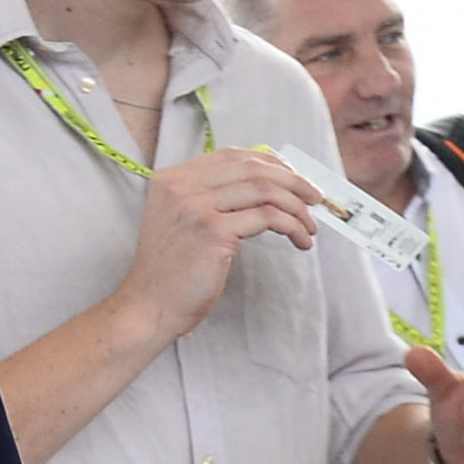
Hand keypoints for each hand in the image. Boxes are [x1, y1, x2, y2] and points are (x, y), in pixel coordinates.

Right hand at [112, 149, 319, 347]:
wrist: (148, 307)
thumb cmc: (171, 272)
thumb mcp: (182, 222)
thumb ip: (210, 199)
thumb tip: (265, 185)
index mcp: (172, 179)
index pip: (232, 156)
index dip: (270, 163)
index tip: (294, 179)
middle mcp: (181, 186)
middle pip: (252, 168)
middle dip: (293, 181)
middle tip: (315, 198)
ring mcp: (195, 207)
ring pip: (265, 190)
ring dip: (297, 207)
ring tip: (310, 227)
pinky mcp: (213, 231)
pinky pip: (268, 217)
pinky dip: (292, 226)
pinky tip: (300, 240)